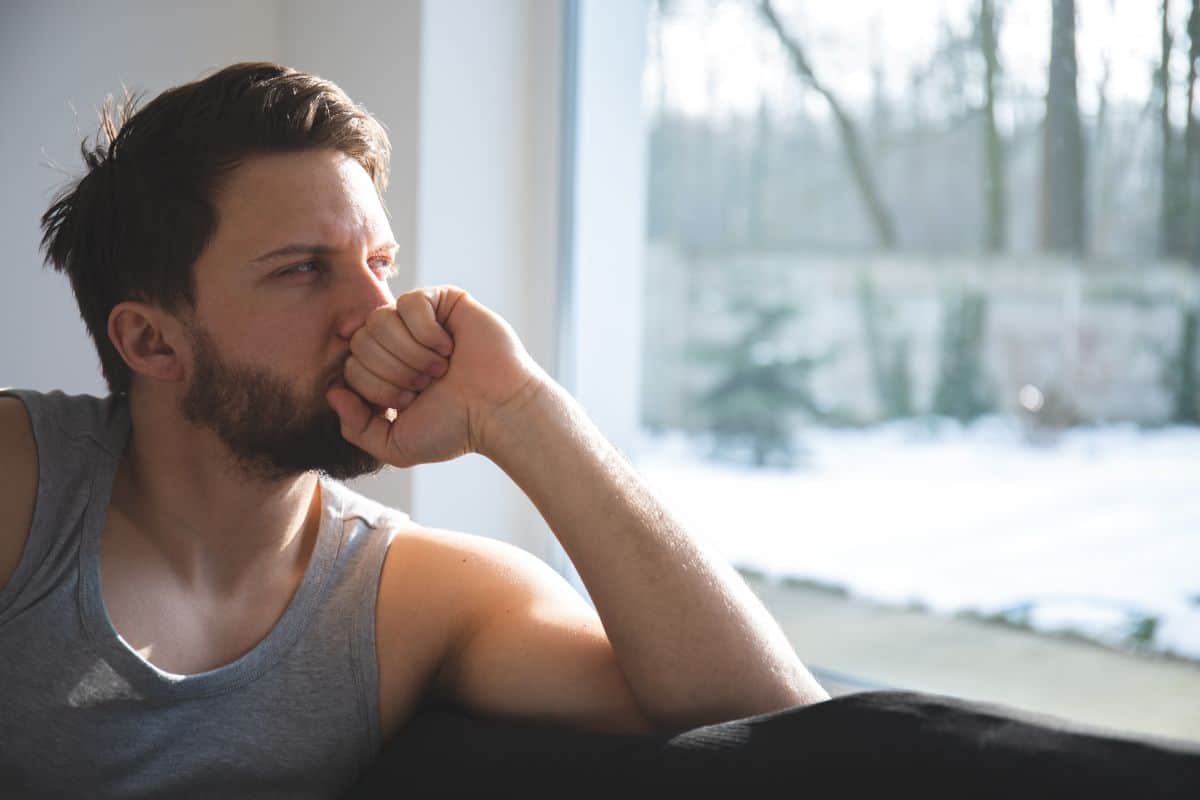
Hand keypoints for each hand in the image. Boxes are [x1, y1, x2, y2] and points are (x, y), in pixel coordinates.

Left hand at [325, 285, 546, 467]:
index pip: (350, 366)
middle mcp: (398, 343)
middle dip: (392, 369)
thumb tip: (333, 392)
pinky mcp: (442, 300)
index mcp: (385, 372)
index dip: (376, 387)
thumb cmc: (455, 428)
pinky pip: (410, 301)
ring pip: (380, 320)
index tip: (410, 400)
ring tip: (440, 367)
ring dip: (411, 352)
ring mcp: (419, 320)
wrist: (497, 410)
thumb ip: (356, 428)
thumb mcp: (395, 446)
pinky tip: (449, 346)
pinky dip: (428, 331)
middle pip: (361, 340)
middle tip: (426, 383)